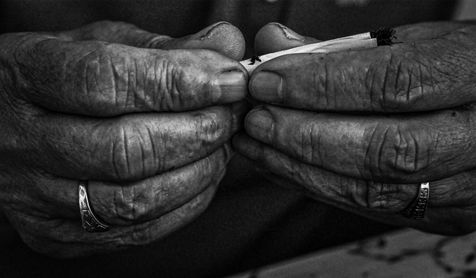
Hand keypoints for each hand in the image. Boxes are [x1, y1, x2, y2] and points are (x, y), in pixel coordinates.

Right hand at [0, 21, 246, 256]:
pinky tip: (203, 178)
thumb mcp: (100, 44)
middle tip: (230, 115)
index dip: (179, 83)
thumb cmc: (59, 80)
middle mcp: (16, 140)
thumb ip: (165, 48)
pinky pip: (134, 232)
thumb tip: (228, 47)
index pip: (106, 80)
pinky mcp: (54, 234)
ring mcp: (30, 196)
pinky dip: (184, 206)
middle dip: (196, 131)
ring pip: (131, 199)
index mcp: (20, 75)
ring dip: (196, 172)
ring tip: (221, 147)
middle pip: (123, 148)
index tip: (230, 81)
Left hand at [234, 22, 475, 234]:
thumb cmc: (459, 68)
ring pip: (372, 189)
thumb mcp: (413, 42)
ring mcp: (466, 187)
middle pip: (382, 148)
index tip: (267, 80)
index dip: (321, 85)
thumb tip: (275, 45)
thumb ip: (342, 48)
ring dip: (300, 168)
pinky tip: (283, 166)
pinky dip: (318, 186)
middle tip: (255, 120)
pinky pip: (371, 207)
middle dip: (303, 135)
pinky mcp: (444, 214)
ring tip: (257, 145)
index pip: (392, 84)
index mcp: (475, 75)